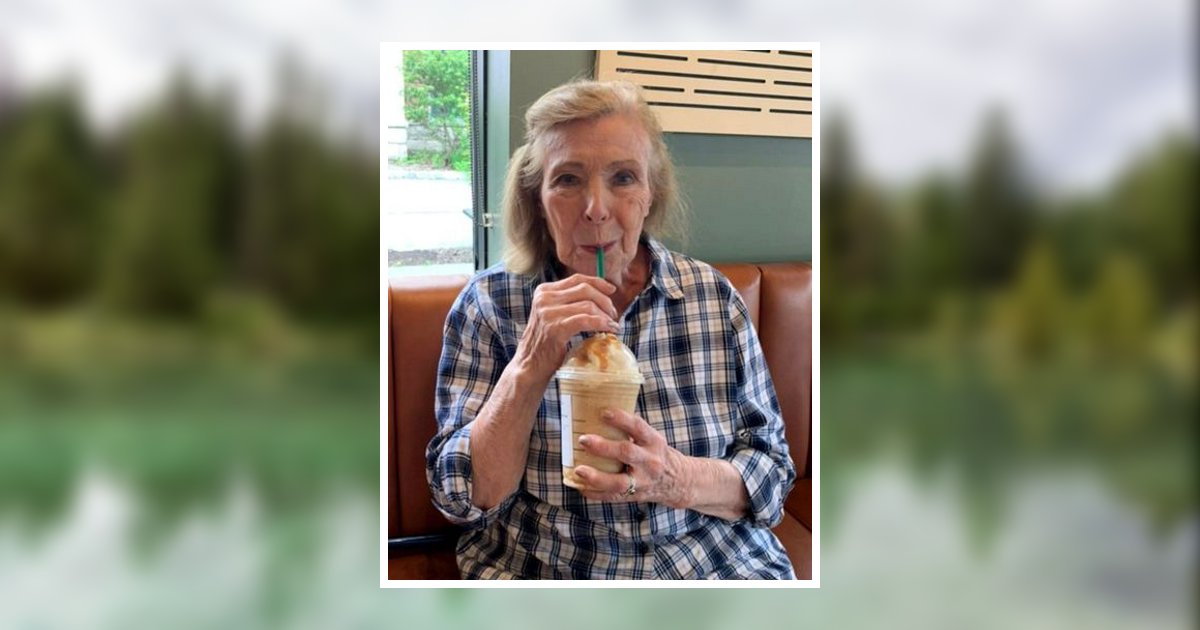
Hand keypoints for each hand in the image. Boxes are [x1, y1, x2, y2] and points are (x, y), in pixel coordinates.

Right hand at [514, 274, 619, 380]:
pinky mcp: (555, 328)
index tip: (612, 290)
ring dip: (605, 315)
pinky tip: (609, 330)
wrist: (529, 365)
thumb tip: (599, 296)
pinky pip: (586, 320)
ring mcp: (548, 312)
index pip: (577, 279)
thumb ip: (567, 302)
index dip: (598, 282)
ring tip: (612, 325)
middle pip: (585, 290)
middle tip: (613, 314)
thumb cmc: (545, 343)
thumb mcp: (552, 315)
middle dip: (605, 301)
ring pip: (588, 305)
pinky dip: (601, 324)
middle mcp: (544, 298)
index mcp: (544, 291)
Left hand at [574, 408, 692, 507]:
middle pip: (627, 453)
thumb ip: (633, 430)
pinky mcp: (635, 495)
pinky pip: (613, 497)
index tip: (603, 412)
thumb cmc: (657, 453)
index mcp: (653, 442)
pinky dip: (596, 493)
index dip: (621, 419)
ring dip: (597, 476)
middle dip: (603, 447)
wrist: (678, 481)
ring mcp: (643, 481)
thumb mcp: (652, 439)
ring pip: (619, 481)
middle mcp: (650, 461)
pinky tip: (581, 487)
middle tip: (583, 439)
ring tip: (579, 470)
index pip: (638, 427)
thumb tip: (601, 412)